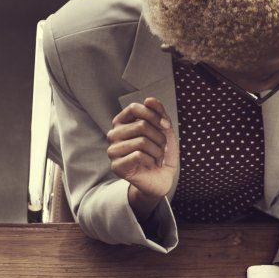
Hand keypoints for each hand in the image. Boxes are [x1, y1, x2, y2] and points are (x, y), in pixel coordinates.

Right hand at [107, 97, 177, 211]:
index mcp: (122, 122)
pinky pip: (138, 155)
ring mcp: (113, 150)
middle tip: (161, 148)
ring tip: (157, 157)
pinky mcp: (116, 166)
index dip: (153, 115)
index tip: (166, 126)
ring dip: (157, 151)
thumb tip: (149, 99)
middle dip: (159, 137)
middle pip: (141, 125)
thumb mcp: (164, 130)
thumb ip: (158, 112)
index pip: (134, 108)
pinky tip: (149, 165)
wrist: (162, 178)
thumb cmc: (161, 153)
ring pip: (141, 141)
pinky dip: (150, 161)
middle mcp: (114, 134)